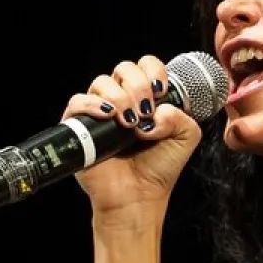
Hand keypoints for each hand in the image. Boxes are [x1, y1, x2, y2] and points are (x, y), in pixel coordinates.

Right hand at [61, 56, 202, 216]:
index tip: (161, 92)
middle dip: (138, 85)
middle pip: (124, 68)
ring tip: (130, 123)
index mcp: (145, 98)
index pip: (146, 65)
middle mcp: (121, 100)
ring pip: (102, 81)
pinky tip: (109, 116)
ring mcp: (99, 112)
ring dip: (120, 97)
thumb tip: (155, 112)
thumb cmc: (159, 168)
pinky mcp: (80, 127)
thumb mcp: (185, 138)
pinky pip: (78, 101)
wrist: (137, 197)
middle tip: (146, 112)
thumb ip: (181, 116)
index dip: (154, 71)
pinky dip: (93, 104)